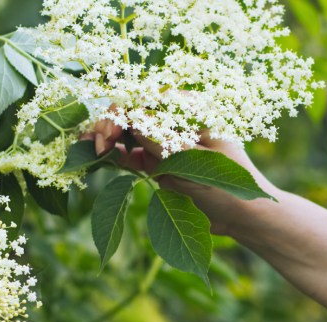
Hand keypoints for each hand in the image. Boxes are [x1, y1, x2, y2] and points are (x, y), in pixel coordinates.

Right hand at [82, 119, 278, 235]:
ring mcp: (163, 139)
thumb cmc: (229, 188)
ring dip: (105, 136)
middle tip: (96, 146)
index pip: (148, 98)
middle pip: (132, 110)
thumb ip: (166, 142)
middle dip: (110, 123)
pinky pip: (128, 151)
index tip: (111, 137)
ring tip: (86, 147)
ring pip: (126, 129)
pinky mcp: (155, 160)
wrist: (241, 218)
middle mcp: (175, 120)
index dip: (123, 111)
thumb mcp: (197, 165)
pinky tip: (97, 157)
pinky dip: (111, 153)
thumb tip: (134, 118)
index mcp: (192, 110)